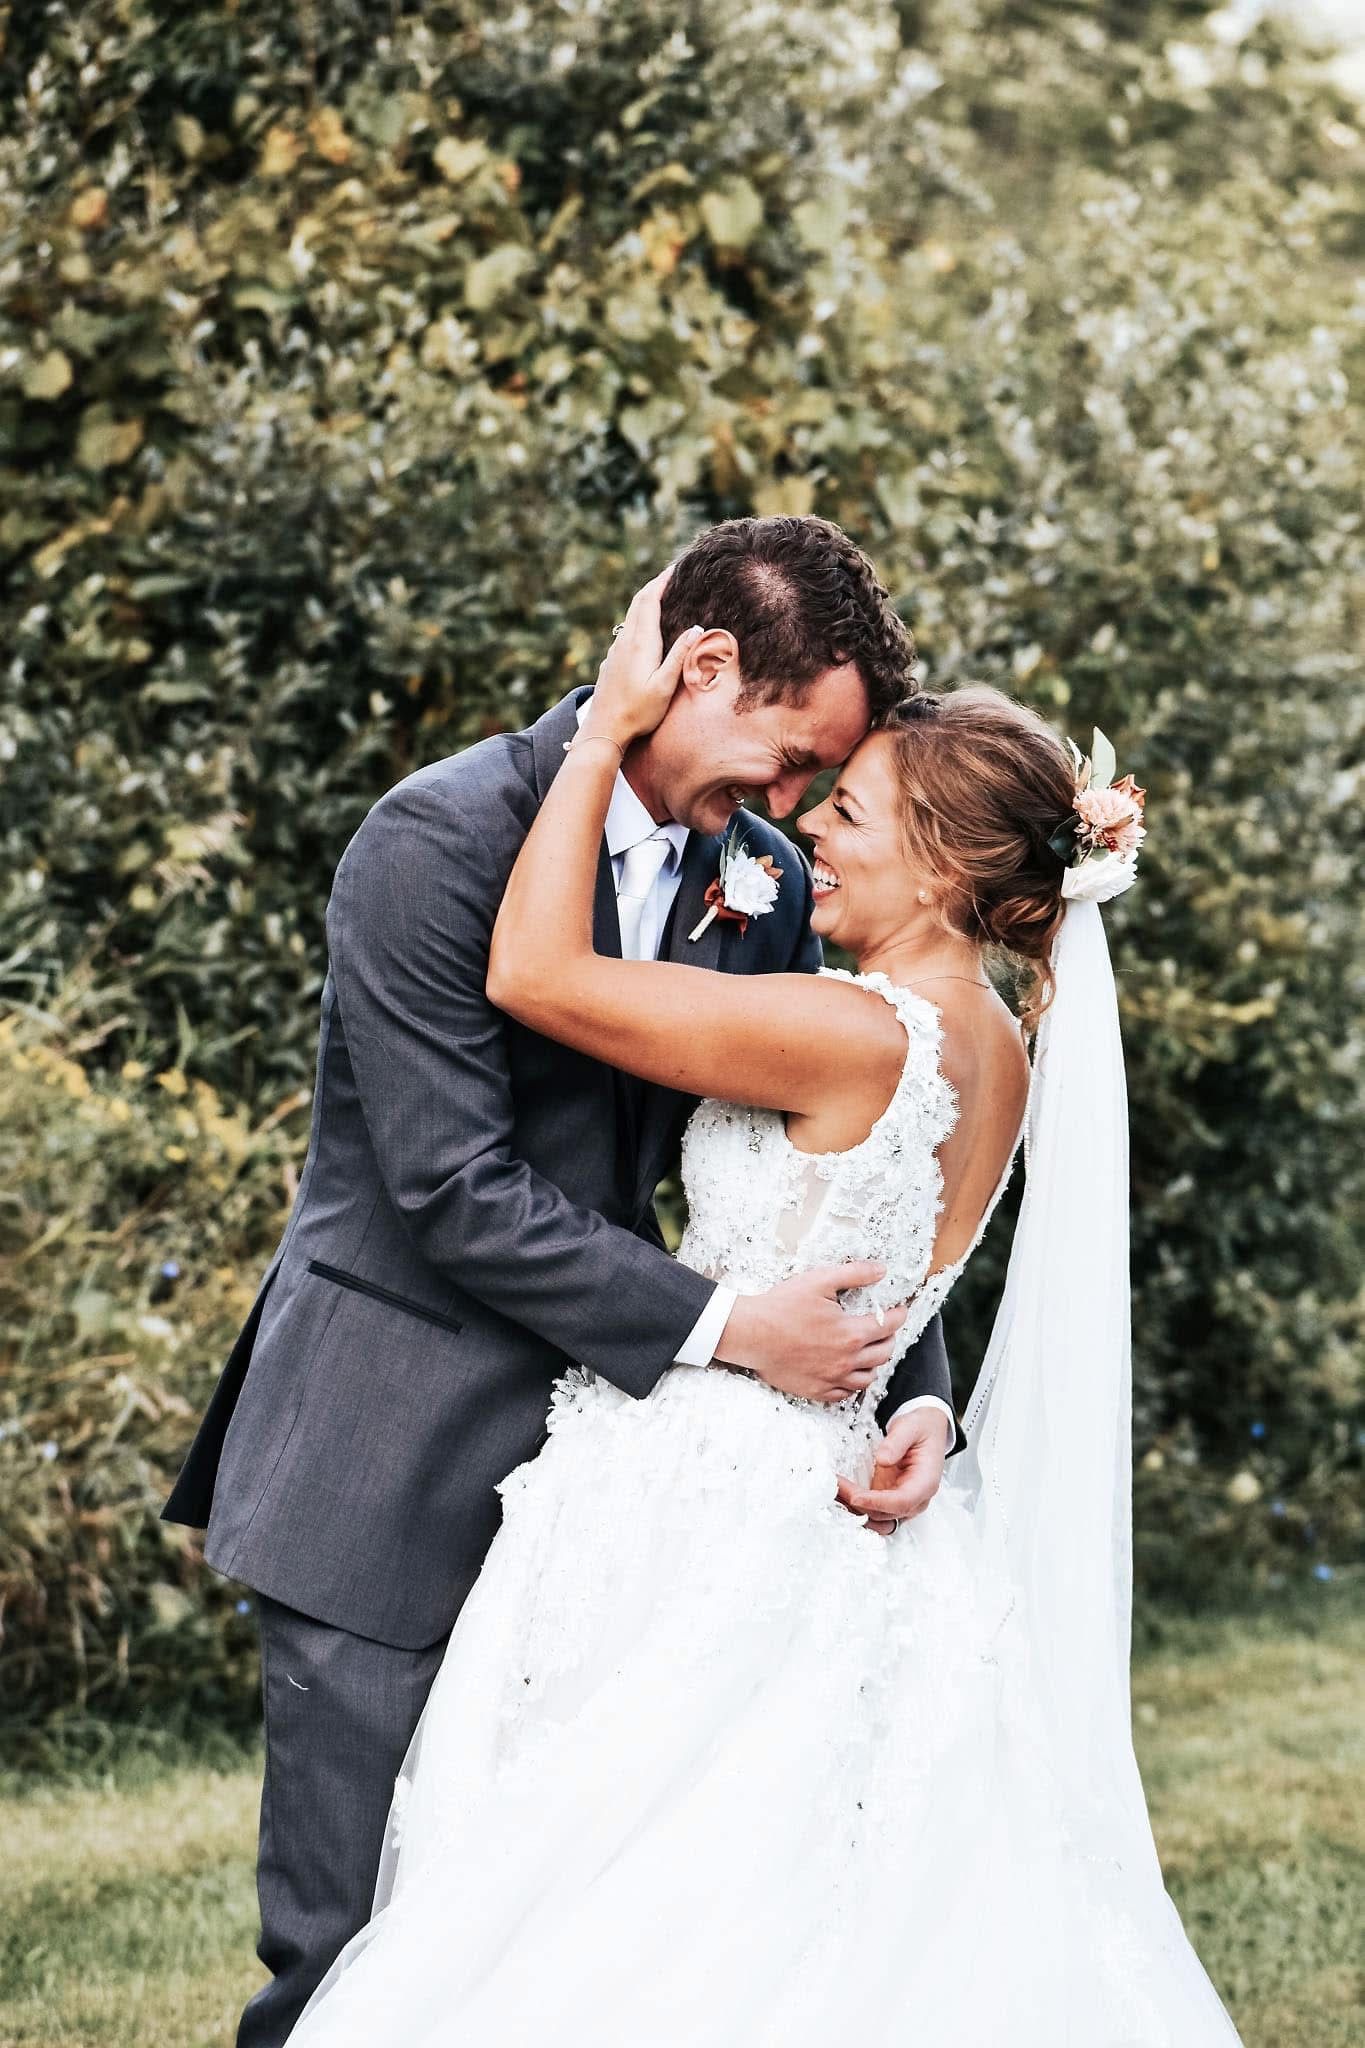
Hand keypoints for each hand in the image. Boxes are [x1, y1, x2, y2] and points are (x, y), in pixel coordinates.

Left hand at [583, 570, 700, 748]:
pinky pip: (626, 631)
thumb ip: (679, 655)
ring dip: (645, 602)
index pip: (649, 600)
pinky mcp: (611, 661)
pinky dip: (638, 619)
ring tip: (662, 596)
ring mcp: (615, 651)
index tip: (675, 568)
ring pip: (631, 616)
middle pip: (638, 603)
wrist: (604, 729)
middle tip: (671, 575)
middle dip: (654, 585)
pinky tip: (646, 629)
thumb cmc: (638, 712)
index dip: (662, 581)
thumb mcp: (664, 686)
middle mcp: (625, 641)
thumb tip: (696, 627)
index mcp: (640, 643)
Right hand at [715, 1263, 909, 1405]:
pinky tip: (848, 1373)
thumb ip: (853, 1274)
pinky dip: (852, 1384)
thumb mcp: (819, 1280)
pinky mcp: (815, 1390)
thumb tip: (880, 1270)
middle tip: (885, 1329)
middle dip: (890, 1338)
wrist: (750, 1333)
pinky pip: (844, 1394)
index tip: (899, 1310)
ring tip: (870, 1352)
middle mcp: (846, 1360)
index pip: (888, 1326)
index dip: (899, 1315)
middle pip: (883, 1353)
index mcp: (850, 1333)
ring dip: (874, 1364)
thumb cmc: (781, 1306)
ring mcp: (831, 1378)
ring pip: (868, 1378)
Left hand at [836, 1407, 950, 1533]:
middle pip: (886, 1512)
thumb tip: (882, 1459)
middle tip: (836, 1486)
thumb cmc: (922, 1429)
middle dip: (859, 1503)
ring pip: (878, 1516)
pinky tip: (841, 1495)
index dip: (878, 1502)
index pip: (902, 1501)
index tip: (856, 1497)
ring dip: (855, 1509)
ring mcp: (902, 1500)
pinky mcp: (890, 1498)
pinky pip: (873, 1510)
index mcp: (926, 1482)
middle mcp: (916, 1497)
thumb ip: (897, 1441)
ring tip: (835, 1492)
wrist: (926, 1430)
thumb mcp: (911, 1427)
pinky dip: (857, 1507)